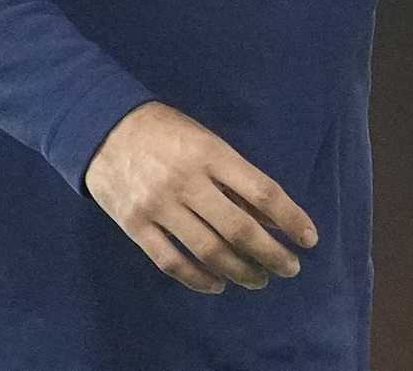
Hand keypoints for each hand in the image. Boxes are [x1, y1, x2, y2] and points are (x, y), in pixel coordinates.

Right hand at [83, 100, 317, 294]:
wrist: (103, 128)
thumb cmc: (166, 131)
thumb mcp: (207, 141)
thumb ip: (235, 178)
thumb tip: (270, 218)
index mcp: (212, 154)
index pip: (262, 192)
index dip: (290, 218)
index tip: (309, 238)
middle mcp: (188, 182)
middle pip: (239, 228)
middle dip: (271, 253)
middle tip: (290, 268)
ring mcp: (159, 206)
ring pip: (208, 251)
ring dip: (240, 271)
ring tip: (260, 279)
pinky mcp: (135, 226)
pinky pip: (171, 262)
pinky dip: (198, 279)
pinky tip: (218, 284)